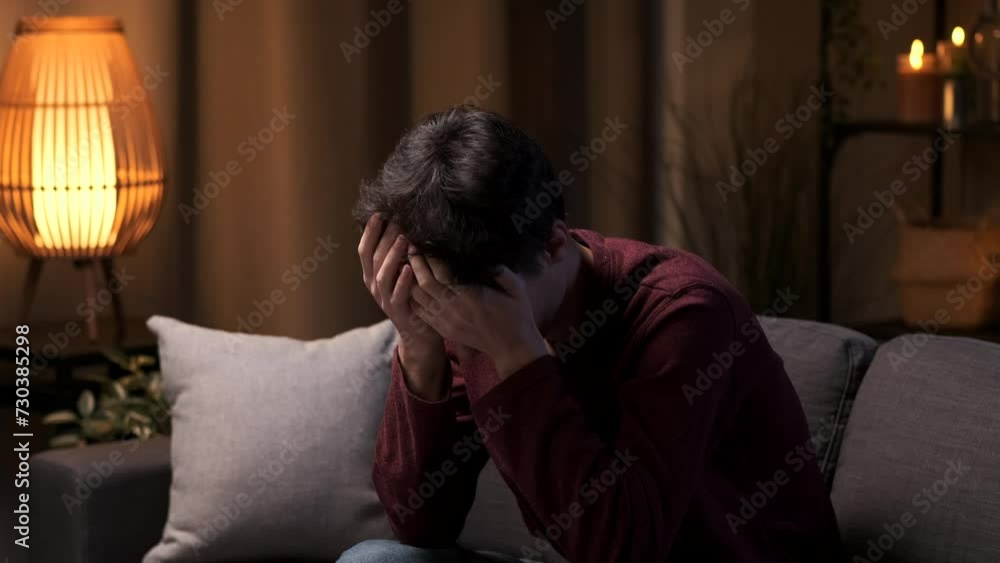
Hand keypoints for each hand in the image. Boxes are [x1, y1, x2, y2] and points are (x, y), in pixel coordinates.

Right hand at [358, 214, 448, 399]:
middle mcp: (374, 287)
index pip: (365, 250)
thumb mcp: (401, 275)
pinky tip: (410, 268)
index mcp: (372, 276)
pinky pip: (398, 295)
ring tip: (404, 238)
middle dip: (384, 237)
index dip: (369, 232)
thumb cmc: (413, 297)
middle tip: (396, 220)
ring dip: (393, 255)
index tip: (378, 213)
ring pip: (382, 275)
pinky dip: (403, 281)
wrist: (420, 332)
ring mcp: (385, 300)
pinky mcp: (398, 312)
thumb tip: (402, 226)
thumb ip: (397, 256)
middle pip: (374, 258)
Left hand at [407, 254, 547, 378]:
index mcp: (472, 297)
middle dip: (416, 263)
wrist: (512, 348)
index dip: (431, 257)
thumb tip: (487, 257)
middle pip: (425, 283)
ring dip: (410, 280)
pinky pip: (420, 313)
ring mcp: (447, 322)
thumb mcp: (517, 289)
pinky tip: (411, 285)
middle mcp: (455, 310)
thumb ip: (502, 271)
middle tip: (411, 246)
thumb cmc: (517, 315)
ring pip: (418, 298)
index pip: (444, 274)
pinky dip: (412, 298)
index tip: (426, 241)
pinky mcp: (444, 330)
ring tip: (408, 263)